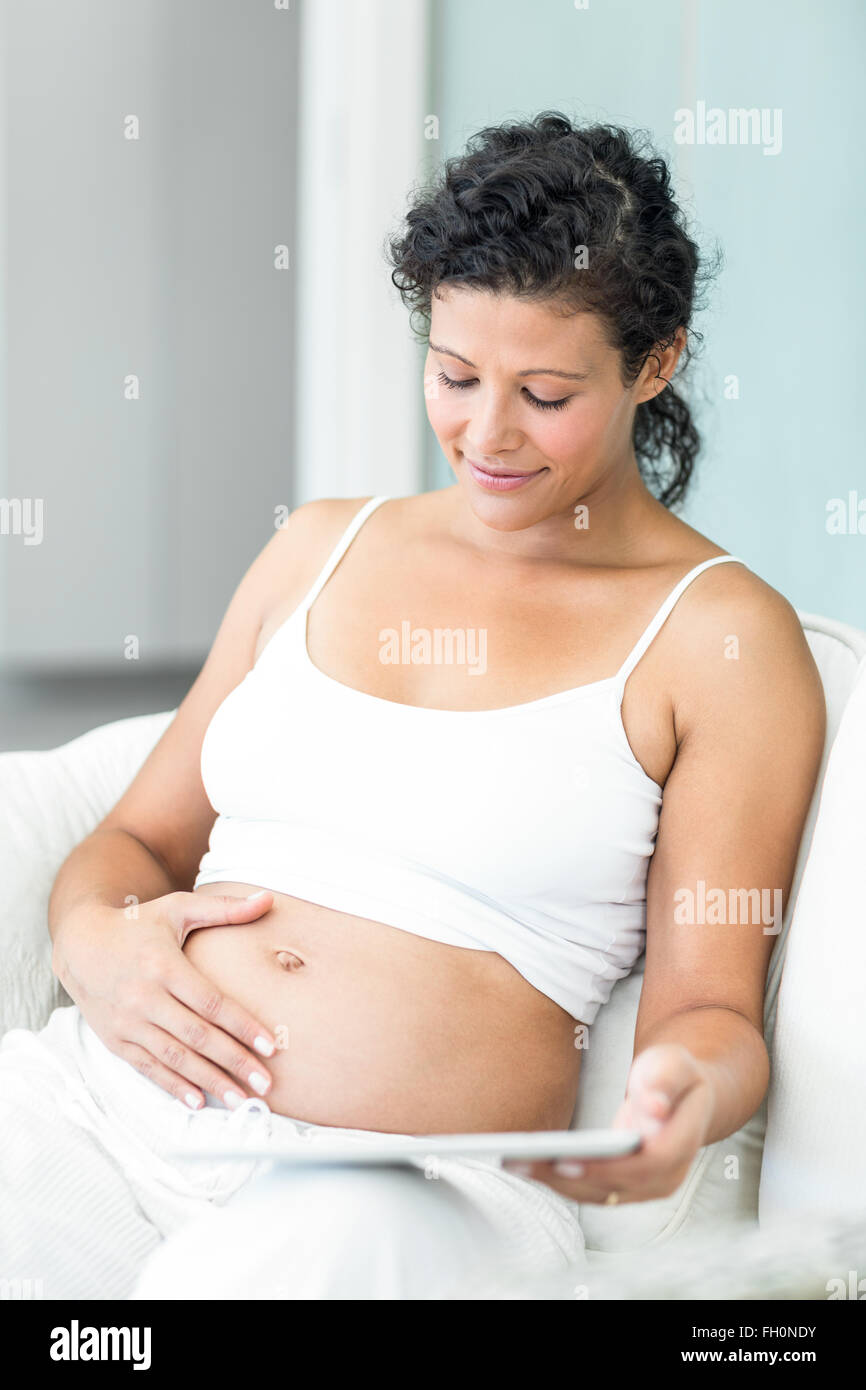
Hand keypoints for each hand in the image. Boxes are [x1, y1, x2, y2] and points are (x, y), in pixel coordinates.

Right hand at [53, 890, 277, 1109]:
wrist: (80, 943)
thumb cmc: (138, 924)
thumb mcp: (178, 908)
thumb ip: (225, 908)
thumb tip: (268, 899)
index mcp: (164, 966)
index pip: (210, 1003)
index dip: (242, 1026)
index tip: (270, 1046)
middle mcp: (144, 997)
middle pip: (197, 1036)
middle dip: (233, 1062)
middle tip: (265, 1085)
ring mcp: (127, 1022)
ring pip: (174, 1057)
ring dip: (208, 1081)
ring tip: (239, 1100)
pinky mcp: (115, 1039)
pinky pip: (147, 1067)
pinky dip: (172, 1086)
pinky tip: (197, 1102)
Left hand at [503, 1043, 714, 1203]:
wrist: (682, 1097)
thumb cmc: (674, 1076)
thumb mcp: (674, 1062)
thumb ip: (666, 1077)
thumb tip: (654, 1106)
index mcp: (682, 1144)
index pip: (647, 1166)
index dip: (607, 1168)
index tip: (566, 1161)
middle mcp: (666, 1177)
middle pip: (614, 1187)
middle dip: (566, 1178)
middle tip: (522, 1162)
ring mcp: (645, 1187)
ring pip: (597, 1194)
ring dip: (555, 1182)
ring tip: (514, 1162)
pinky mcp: (624, 1186)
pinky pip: (590, 1190)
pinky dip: (559, 1181)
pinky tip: (527, 1165)